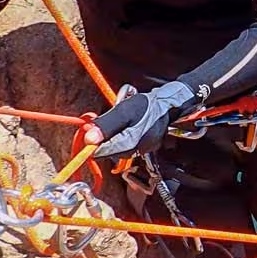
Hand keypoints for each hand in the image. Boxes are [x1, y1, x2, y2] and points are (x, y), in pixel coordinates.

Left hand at [82, 80, 196, 158]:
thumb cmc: (146, 105)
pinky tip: (126, 129)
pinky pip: (129, 148)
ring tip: (117, 126)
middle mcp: (138, 150)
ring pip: (120, 151)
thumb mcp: (123, 110)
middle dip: (104, 141)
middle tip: (103, 127)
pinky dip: (123, 140)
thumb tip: (89, 139)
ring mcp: (143, 150)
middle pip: (111, 153)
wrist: (168, 104)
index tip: (88, 136)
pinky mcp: (147, 148)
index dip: (93, 144)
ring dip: (114, 140)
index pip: (104, 152)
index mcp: (131, 141)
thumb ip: (106, 125)